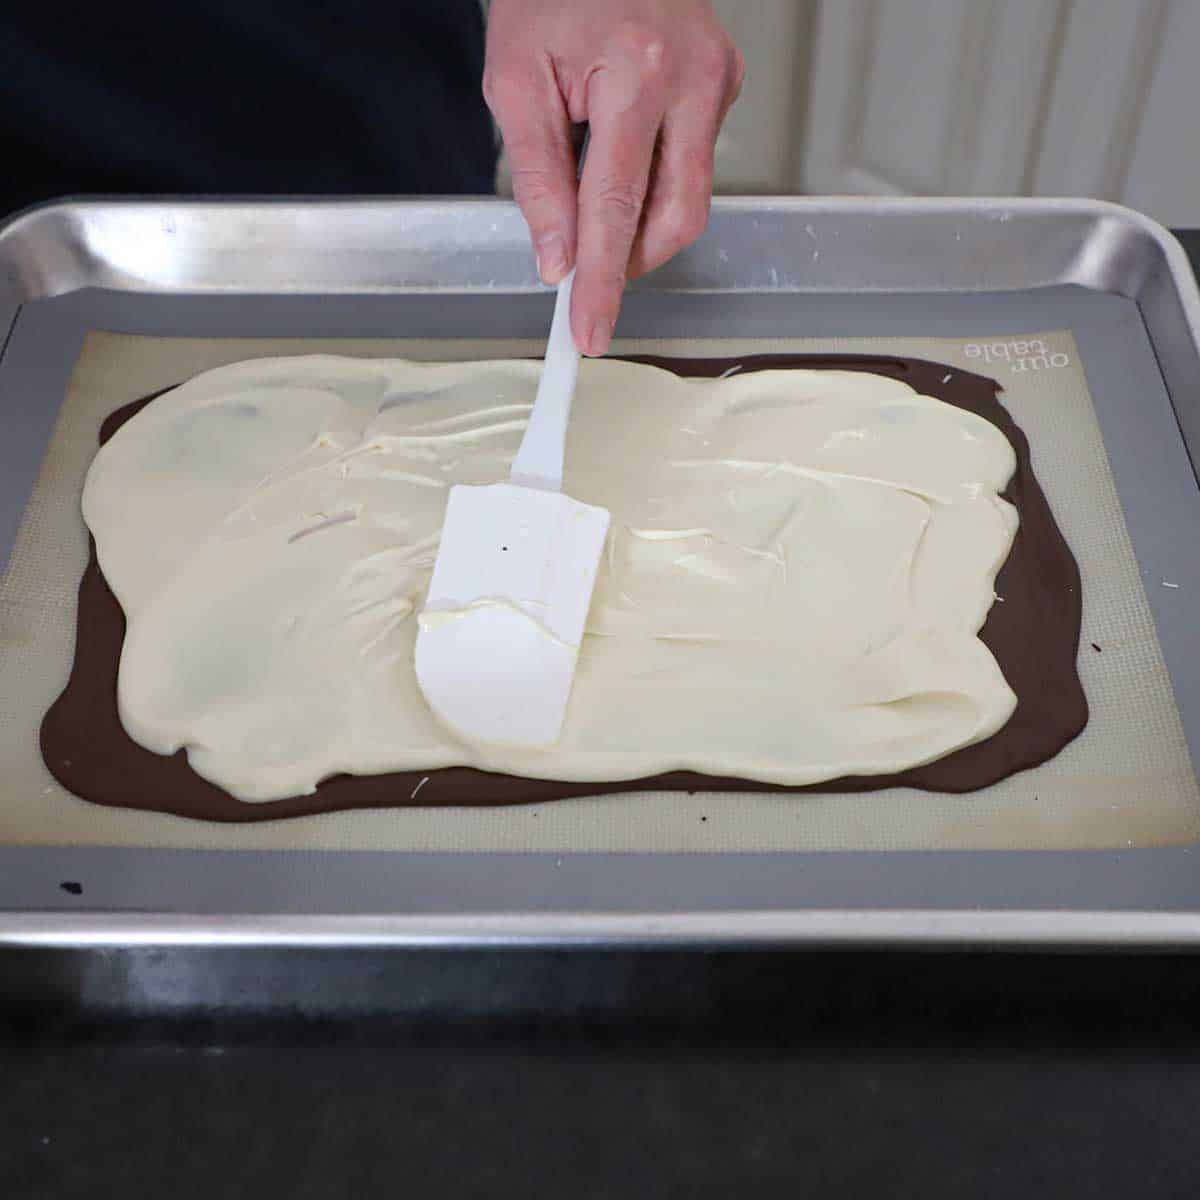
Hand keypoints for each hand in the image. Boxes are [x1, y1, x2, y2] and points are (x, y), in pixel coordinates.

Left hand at [484, 0, 742, 355]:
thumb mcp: (515, 79)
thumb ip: (539, 175)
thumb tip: (557, 255)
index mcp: (639, 71)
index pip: (618, 205)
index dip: (603, 279)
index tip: (590, 330)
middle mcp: (694, 78)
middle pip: (676, 216)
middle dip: (629, 259)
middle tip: (586, 275)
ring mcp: (719, 80)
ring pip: (690, 198)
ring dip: (640, 224)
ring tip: (594, 206)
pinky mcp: (725, 83)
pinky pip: (692, 162)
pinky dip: (653, 183)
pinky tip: (622, 155)